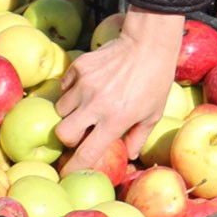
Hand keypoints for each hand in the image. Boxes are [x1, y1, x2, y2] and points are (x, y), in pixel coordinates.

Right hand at [54, 8, 181, 172]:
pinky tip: (87, 87)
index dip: (74, 167)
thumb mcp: (153, 113)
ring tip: (86, 106)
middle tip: (82, 132)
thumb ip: (138, 137)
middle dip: (69, 138)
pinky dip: (71, 91)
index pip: (87, 153)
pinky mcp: (79, 67)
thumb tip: (128, 156)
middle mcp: (96, 103)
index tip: (67, 173)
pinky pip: (64, 86)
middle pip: (63, 133)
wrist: (148, 43)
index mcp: (116, 119)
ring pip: (60, 109)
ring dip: (70, 113)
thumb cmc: (155, 80)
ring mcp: (85, 84)